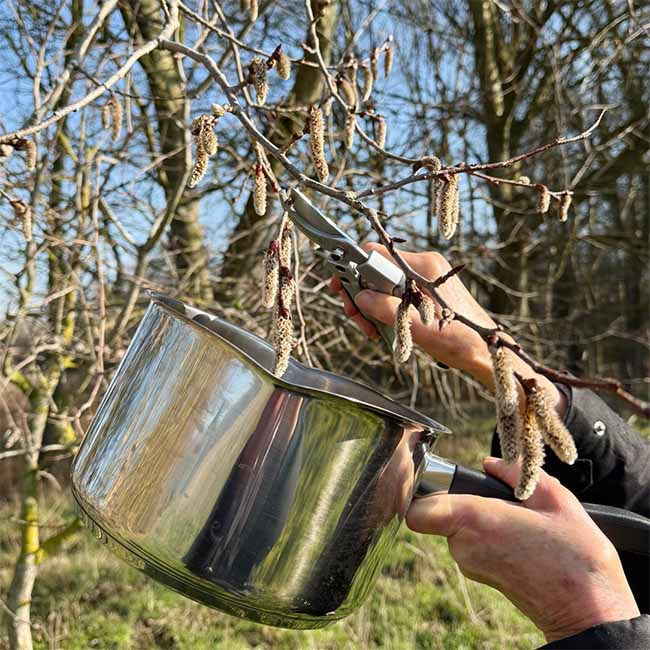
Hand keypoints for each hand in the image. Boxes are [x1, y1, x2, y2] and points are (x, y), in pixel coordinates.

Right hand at [330, 243, 565, 415]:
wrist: (486, 352)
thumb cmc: (458, 339)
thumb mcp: (415, 325)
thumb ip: (383, 307)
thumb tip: (359, 296)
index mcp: (422, 266)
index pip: (376, 254)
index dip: (352, 269)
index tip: (339, 287)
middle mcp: (422, 267)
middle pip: (376, 270)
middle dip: (360, 294)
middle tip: (355, 317)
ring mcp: (424, 280)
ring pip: (382, 285)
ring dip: (370, 306)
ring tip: (369, 329)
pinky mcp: (425, 294)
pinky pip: (394, 295)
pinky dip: (384, 310)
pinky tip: (383, 328)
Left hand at [407, 457, 639, 641]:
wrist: (591, 611)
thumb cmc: (577, 556)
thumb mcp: (555, 498)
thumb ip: (517, 472)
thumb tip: (491, 463)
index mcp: (476, 522)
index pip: (419, 510)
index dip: (421, 492)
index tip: (435, 478)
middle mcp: (465, 547)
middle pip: (439, 510)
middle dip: (463, 497)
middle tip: (500, 497)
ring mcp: (470, 565)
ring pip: (456, 525)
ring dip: (478, 516)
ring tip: (518, 518)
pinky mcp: (480, 575)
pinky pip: (470, 542)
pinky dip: (487, 533)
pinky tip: (519, 535)